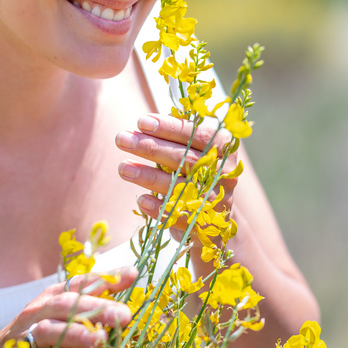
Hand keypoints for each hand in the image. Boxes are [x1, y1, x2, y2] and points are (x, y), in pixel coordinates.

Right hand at [7, 267, 135, 347]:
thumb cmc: (36, 338)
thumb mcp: (60, 319)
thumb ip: (88, 312)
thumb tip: (126, 312)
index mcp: (51, 299)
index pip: (80, 284)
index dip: (105, 278)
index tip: (132, 274)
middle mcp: (37, 313)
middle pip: (67, 305)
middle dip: (97, 308)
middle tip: (125, 316)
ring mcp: (24, 338)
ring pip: (49, 331)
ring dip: (74, 333)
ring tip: (99, 339)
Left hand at [116, 113, 239, 236]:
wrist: (212, 216)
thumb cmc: (195, 169)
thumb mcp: (193, 148)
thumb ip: (177, 135)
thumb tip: (147, 123)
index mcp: (224, 148)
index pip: (198, 134)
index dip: (170, 128)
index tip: (141, 122)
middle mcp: (224, 174)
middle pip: (186, 159)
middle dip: (151, 148)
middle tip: (122, 139)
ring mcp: (216, 201)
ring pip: (180, 187)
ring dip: (149, 177)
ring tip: (123, 168)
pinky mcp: (205, 225)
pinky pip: (179, 216)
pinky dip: (159, 208)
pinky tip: (141, 200)